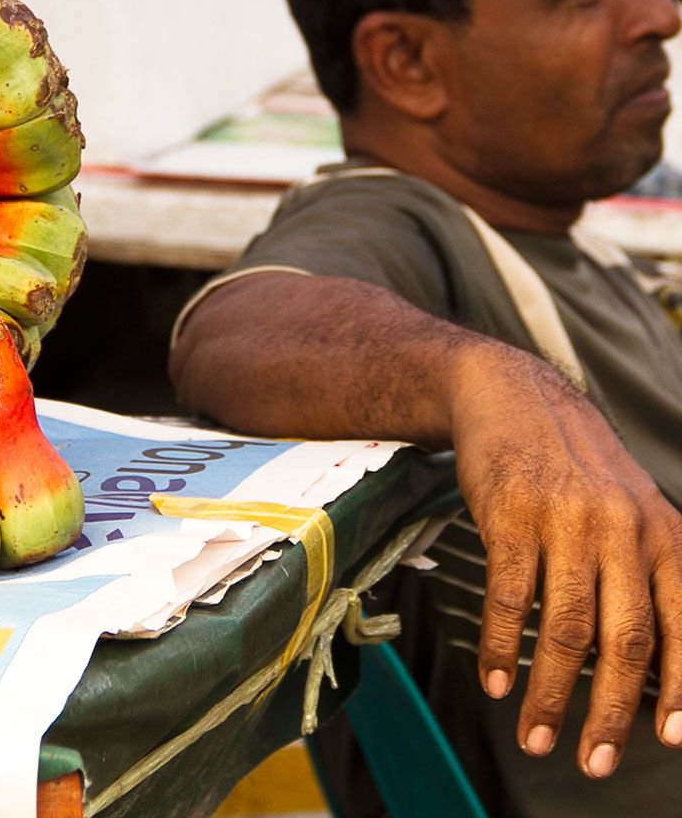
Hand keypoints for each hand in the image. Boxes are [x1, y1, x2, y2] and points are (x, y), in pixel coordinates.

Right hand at [450, 345, 681, 777]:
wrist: (512, 396)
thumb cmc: (574, 464)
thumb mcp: (631, 508)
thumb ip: (648, 572)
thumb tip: (654, 662)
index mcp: (664, 533)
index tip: (670, 740)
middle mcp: (624, 528)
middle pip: (625, 640)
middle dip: (610, 712)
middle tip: (592, 762)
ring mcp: (566, 519)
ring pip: (567, 628)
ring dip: (549, 693)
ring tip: (534, 735)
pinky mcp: (512, 514)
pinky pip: (512, 596)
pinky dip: (504, 646)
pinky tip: (495, 678)